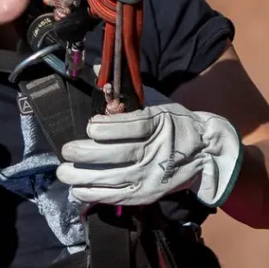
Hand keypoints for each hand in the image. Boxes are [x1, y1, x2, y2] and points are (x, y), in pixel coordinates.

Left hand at [55, 99, 241, 207]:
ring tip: (63, 172)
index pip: (131, 126)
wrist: (205, 152)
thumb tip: (95, 70)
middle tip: (67, 150)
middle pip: (118, 154)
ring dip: (83, 177)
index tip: (90, 126)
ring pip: (113, 178)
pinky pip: (116, 197)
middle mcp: (155, 151)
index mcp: (159, 123)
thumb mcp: (156, 102)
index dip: (106, 127)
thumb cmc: (174, 122)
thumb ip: (126, 93)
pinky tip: (77, 189)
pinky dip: (94, 194)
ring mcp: (151, 176)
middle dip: (87, 153)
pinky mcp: (147, 194)